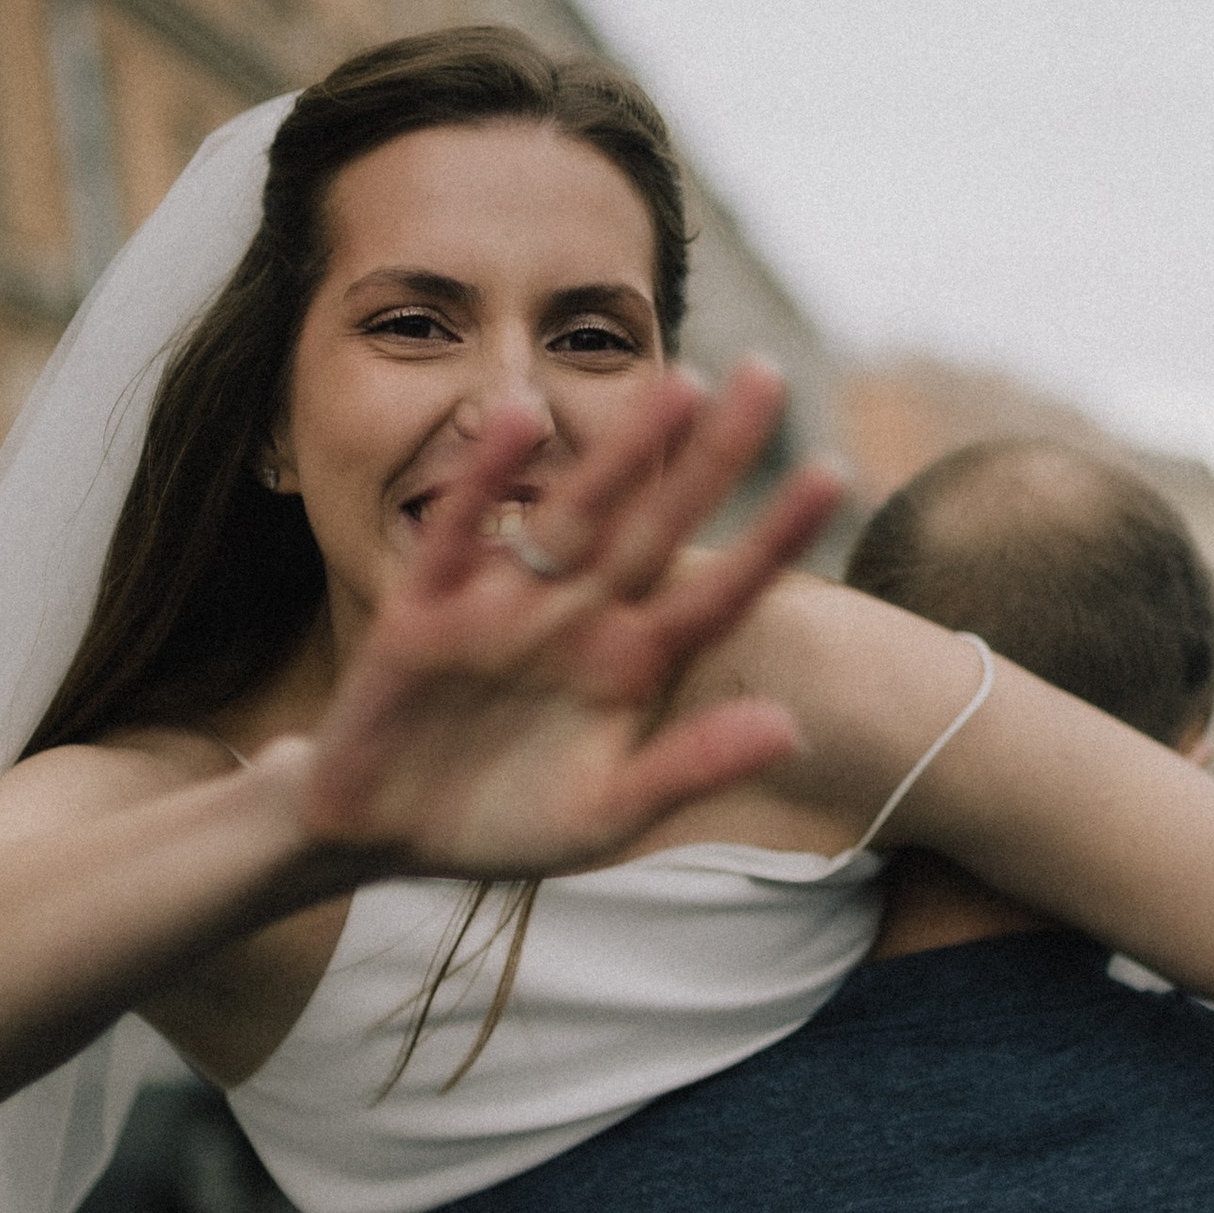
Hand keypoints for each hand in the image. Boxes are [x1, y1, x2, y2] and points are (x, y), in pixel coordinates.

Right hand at [299, 362, 841, 878]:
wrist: (378, 838)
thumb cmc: (500, 824)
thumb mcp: (604, 813)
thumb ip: (691, 768)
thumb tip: (793, 728)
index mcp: (629, 666)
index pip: (715, 593)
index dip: (771, 538)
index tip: (834, 473)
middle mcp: (576, 619)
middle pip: (656, 526)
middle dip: (712, 458)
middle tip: (771, 374)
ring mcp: (503, 605)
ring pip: (573, 514)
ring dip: (621, 453)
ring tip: (679, 386)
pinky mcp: (425, 608)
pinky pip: (460, 533)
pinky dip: (485, 481)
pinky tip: (517, 416)